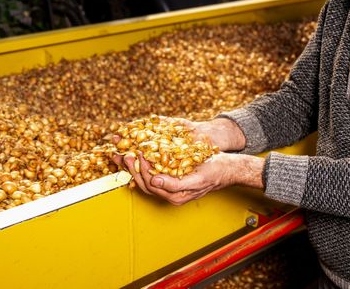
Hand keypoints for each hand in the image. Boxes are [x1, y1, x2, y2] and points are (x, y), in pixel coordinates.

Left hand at [113, 151, 262, 205]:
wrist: (227, 168)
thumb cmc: (215, 172)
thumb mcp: (197, 178)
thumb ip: (175, 184)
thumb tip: (155, 181)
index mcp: (175, 196)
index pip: (150, 184)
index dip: (140, 169)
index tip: (136, 153)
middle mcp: (170, 193)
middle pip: (144, 182)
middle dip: (131, 168)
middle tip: (122, 153)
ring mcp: (170, 185)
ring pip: (146, 176)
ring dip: (133, 165)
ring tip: (123, 153)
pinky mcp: (172, 176)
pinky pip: (153, 170)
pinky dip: (143, 162)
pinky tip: (136, 153)